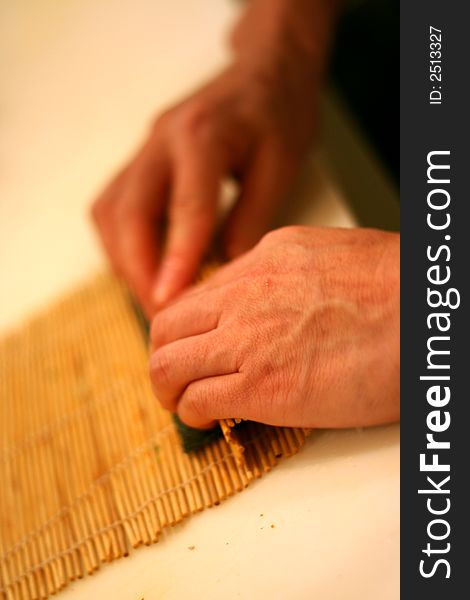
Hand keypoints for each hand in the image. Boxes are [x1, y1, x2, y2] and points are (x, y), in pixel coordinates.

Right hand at [91, 58, 317, 316]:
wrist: (264, 70)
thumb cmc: (279, 114)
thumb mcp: (280, 165)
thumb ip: (251, 219)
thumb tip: (225, 275)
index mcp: (203, 135)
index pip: (185, 207)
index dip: (177, 259)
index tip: (170, 304)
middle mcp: (162, 139)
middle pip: (129, 213)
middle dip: (139, 270)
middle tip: (161, 314)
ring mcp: (145, 148)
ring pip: (111, 213)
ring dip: (125, 261)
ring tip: (153, 297)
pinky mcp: (141, 159)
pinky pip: (114, 207)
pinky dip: (123, 244)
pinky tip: (146, 266)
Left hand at [149, 226, 399, 428]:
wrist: (424, 313)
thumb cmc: (398, 289)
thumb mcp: (333, 257)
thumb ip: (290, 276)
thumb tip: (274, 304)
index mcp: (266, 260)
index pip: (199, 295)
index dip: (189, 328)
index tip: (196, 347)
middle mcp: (245, 295)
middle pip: (167, 326)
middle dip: (165, 355)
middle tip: (178, 377)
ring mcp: (248, 340)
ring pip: (167, 365)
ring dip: (168, 389)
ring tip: (184, 404)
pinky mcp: (261, 387)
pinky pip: (197, 402)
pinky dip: (194, 415)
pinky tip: (210, 421)